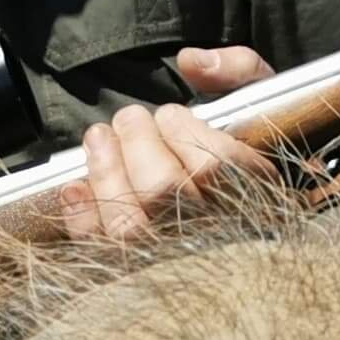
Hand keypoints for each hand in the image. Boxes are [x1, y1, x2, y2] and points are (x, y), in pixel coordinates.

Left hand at [59, 47, 275, 243]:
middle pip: (164, 189)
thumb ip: (241, 72)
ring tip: (98, 138)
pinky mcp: (134, 276)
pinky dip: (82, 217)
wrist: (243, 253)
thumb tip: (192, 63)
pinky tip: (75, 187)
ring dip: (105, 171)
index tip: (169, 115)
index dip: (182, 132)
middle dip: (136, 142)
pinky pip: (101, 253)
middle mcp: (216, 236)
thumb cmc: (247, 168)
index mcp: (254, 199)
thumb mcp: (264, 109)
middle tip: (128, 120)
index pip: (215, 167)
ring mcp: (173, 261)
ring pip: (128, 224)